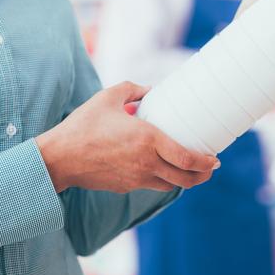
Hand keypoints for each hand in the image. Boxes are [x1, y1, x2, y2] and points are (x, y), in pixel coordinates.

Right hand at [36, 82, 219, 193]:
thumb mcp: (108, 97)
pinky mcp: (125, 186)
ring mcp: (136, 178)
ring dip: (183, 180)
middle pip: (184, 178)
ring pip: (169, 185)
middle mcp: (146, 163)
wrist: (59, 157)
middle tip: (209, 168)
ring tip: (189, 169)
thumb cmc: (83, 125)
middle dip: (202, 176)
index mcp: (147, 140)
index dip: (205, 162)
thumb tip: (150, 89)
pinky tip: (161, 169)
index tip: (214, 159)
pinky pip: (151, 184)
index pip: (186, 158)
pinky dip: (162, 179)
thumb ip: (133, 89)